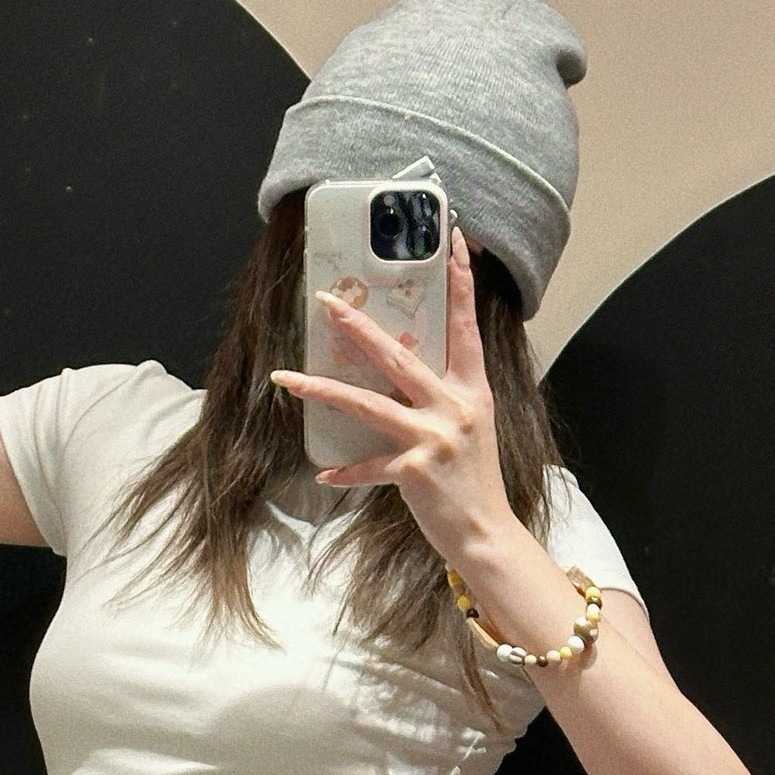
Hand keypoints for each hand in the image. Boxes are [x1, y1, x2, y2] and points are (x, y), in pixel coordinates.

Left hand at [269, 227, 521, 564]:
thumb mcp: (469, 429)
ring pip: (368, 404)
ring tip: (286, 377)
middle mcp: (453, 407)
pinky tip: (324, 475)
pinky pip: (368, 466)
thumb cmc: (475, 482)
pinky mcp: (415, 470)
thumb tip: (398, 368)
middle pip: (398, 356)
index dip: (461, 281)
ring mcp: (434, 438)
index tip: (455, 240)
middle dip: (358, 326)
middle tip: (326, 302)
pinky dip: (346, 472)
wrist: (487, 534)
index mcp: (471, 391)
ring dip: (322, 389)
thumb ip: (440, 397)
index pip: (466, 325)